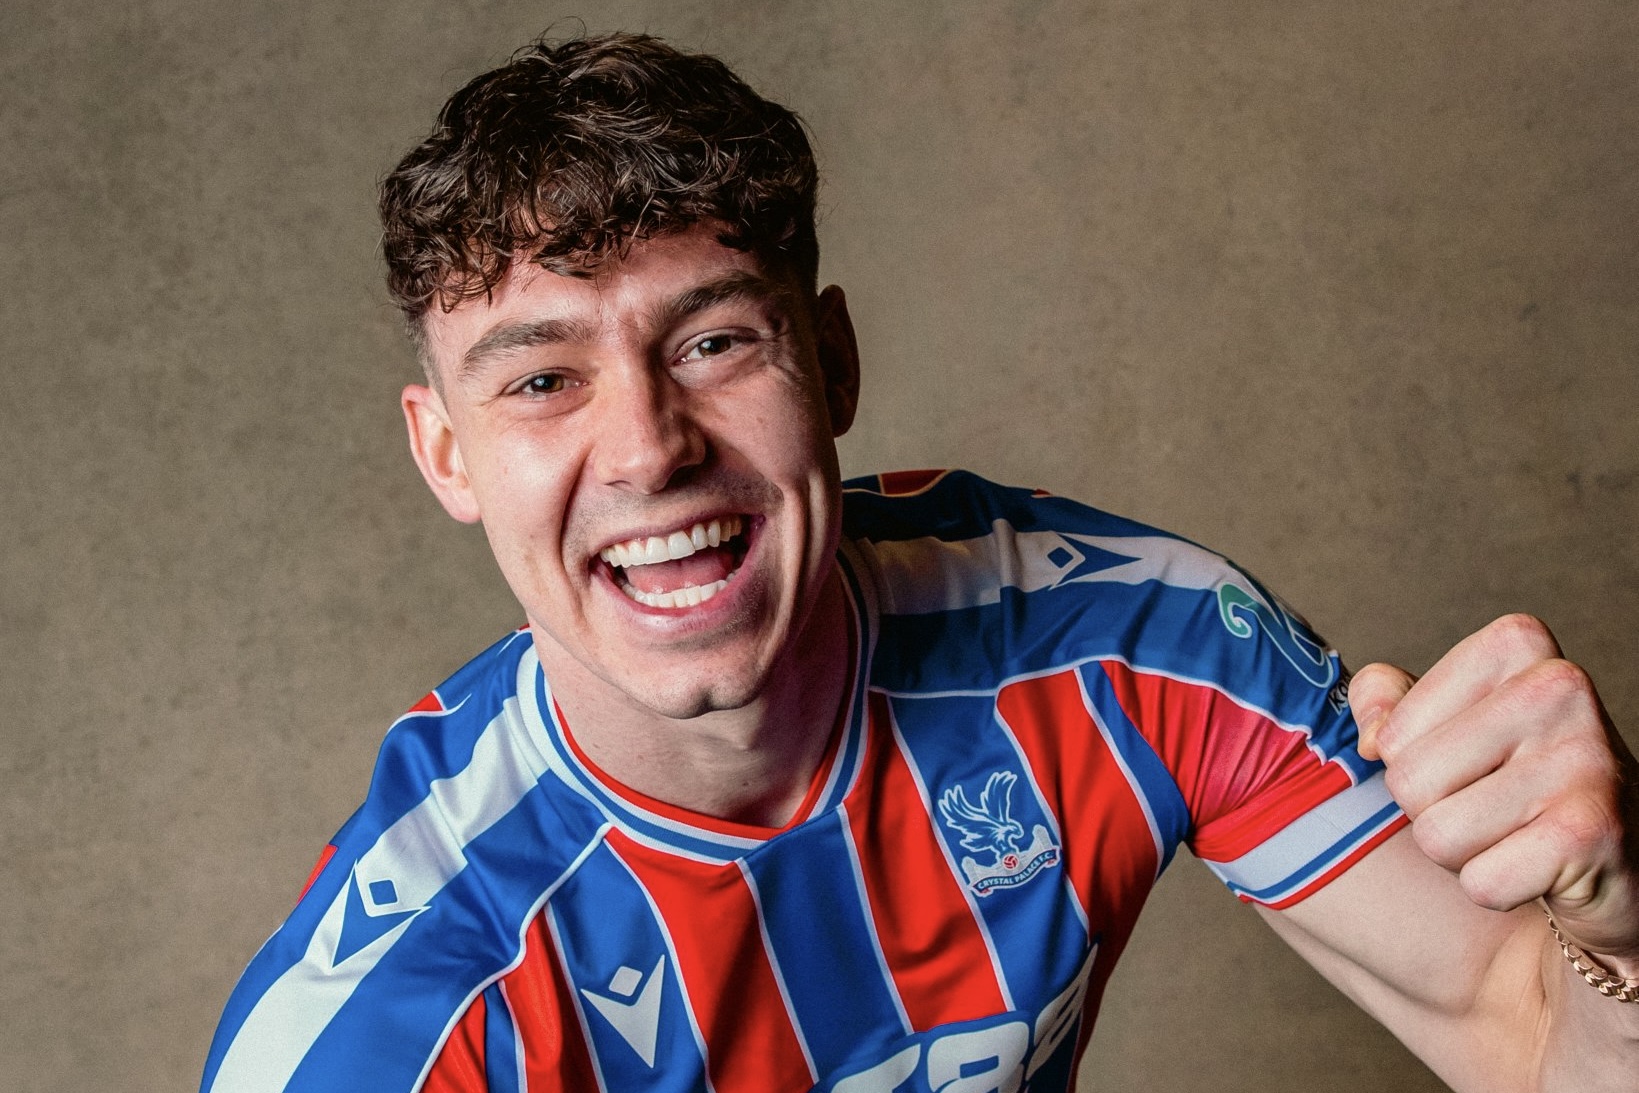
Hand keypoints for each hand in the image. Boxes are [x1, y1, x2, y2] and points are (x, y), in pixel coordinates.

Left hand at [1350, 614, 1638, 964]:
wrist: (1608, 856)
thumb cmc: (1509, 777)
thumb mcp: (1442, 720)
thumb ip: (1385, 702)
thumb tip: (1370, 739)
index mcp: (1516, 643)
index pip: (1391, 733)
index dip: (1411, 765)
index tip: (1469, 762)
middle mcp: (1558, 685)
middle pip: (1409, 782)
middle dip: (1433, 813)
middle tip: (1493, 806)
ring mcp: (1584, 756)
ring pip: (1438, 835)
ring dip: (1463, 854)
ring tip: (1515, 833)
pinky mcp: (1592, 831)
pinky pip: (1482, 881)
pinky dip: (1497, 889)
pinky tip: (1539, 867)